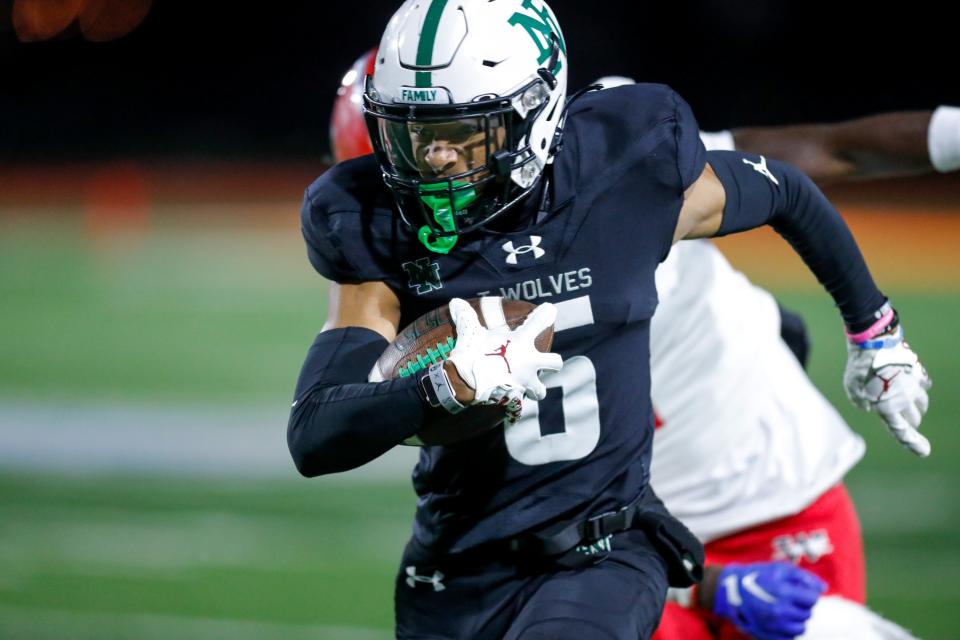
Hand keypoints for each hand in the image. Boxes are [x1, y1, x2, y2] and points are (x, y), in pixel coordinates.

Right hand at [447, 298, 562, 404]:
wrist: (466, 381)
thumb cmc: (472, 353)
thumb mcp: (470, 332)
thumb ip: (466, 317)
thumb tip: (455, 302)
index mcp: (521, 342)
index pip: (538, 322)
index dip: (546, 314)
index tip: (552, 309)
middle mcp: (529, 362)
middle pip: (555, 363)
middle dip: (553, 362)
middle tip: (546, 361)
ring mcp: (525, 383)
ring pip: (541, 391)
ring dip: (536, 390)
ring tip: (529, 387)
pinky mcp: (516, 399)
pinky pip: (519, 406)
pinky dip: (514, 406)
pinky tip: (509, 404)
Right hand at [713, 562, 826, 639]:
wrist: (731, 590)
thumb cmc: (758, 576)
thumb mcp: (780, 569)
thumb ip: (804, 577)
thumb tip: (823, 588)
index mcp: (784, 592)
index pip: (813, 599)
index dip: (807, 594)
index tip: (798, 591)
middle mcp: (780, 611)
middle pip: (807, 614)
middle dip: (801, 606)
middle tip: (788, 599)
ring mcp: (774, 625)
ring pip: (800, 628)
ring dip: (796, 619)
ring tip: (784, 610)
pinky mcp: (768, 635)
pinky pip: (789, 637)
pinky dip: (787, 630)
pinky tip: (778, 620)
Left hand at [843, 326, 931, 456]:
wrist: (873, 342)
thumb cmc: (859, 367)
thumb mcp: (851, 387)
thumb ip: (860, 400)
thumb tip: (868, 405)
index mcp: (888, 407)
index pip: (902, 430)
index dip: (913, 443)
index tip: (924, 452)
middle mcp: (905, 399)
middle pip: (914, 418)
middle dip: (908, 421)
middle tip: (900, 417)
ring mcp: (914, 385)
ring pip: (922, 403)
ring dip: (915, 406)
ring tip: (904, 402)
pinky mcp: (918, 372)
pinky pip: (924, 384)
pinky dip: (920, 387)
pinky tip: (911, 385)